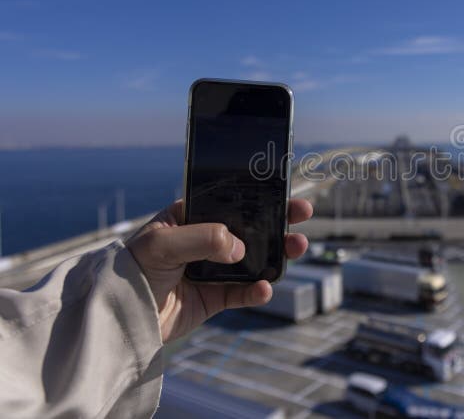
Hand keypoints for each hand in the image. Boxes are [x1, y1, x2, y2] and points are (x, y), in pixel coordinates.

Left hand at [126, 198, 312, 342]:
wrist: (119, 315)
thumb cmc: (133, 268)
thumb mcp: (163, 244)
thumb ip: (202, 238)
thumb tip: (239, 247)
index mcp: (191, 216)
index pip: (231, 200)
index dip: (259, 195)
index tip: (284, 190)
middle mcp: (206, 240)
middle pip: (251, 226)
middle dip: (279, 220)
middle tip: (303, 214)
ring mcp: (213, 268)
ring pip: (255, 258)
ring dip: (278, 253)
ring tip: (296, 248)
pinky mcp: (215, 297)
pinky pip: (244, 292)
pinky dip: (258, 290)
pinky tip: (265, 287)